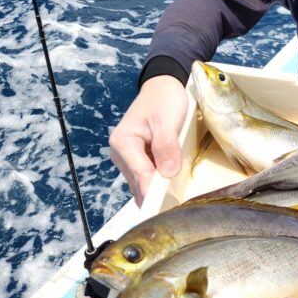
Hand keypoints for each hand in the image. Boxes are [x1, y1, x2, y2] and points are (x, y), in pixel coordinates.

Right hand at [109, 75, 187, 205]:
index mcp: (123, 142)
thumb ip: (166, 146)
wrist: (162, 87)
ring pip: (143, 183)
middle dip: (157, 194)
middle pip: (140, 183)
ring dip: (158, 190)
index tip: (166, 208)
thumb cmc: (164, 100)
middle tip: (177, 210)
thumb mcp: (167, 120)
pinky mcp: (137, 159)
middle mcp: (120, 153)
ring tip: (176, 200)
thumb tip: (167, 173)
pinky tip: (172, 187)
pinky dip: (159, 183)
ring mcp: (128, 158)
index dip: (154, 192)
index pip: (140, 175)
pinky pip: (147, 177)